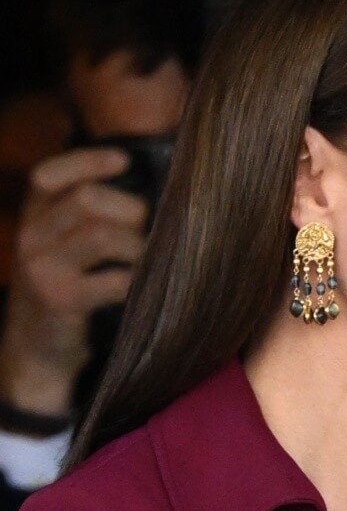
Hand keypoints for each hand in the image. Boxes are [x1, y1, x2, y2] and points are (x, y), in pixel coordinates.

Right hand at [0, 148, 147, 417]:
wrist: (37, 350)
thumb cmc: (69, 286)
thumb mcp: (65, 244)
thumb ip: (89, 211)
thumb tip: (151, 176)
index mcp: (34, 216)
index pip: (49, 174)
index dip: (87, 161)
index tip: (124, 161)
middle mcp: (31, 237)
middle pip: (87, 199)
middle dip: (130, 209)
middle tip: (144, 231)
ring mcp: (42, 269)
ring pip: (103, 235)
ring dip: (138, 246)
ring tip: (143, 261)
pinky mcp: (61, 300)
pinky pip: (115, 279)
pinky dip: (138, 280)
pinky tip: (140, 287)